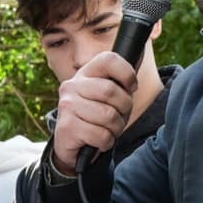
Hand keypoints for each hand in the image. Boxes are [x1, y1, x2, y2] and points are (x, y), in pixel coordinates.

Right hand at [50, 50, 137, 175]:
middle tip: (119, 116)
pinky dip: (106, 142)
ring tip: (109, 130)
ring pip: (108, 116)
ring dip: (116, 128)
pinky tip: (99, 140)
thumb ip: (120, 83)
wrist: (71, 143)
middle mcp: (72, 86)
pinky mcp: (66, 127)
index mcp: (85, 73)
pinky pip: (101, 135)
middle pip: (111, 91)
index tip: (131, 88)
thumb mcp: (108, 96)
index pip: (109, 60)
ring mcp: (67, 106)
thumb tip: (135, 73)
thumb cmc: (96, 117)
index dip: (127, 73)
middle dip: (124, 108)